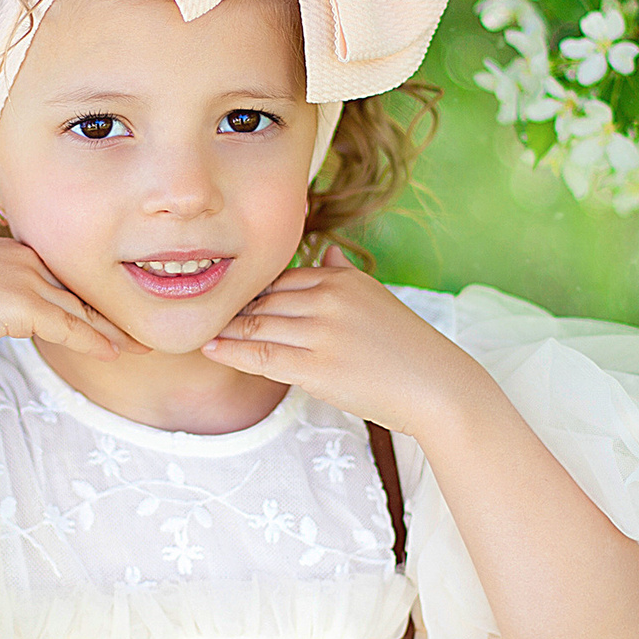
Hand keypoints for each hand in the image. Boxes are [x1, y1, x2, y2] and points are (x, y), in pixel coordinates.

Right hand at [0, 237, 150, 359]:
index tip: (112, 311)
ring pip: (81, 309)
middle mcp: (27, 256)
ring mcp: (26, 277)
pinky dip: (94, 341)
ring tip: (143, 346)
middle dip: (113, 310)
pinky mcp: (22, 303)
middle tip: (144, 326)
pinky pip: (69, 327)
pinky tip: (115, 353)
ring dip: (115, 330)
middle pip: (80, 289)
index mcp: (14, 248)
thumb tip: (0, 313)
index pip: (63, 275)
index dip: (90, 297)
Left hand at [200, 247, 491, 436]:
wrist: (438, 387)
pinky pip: (261, 355)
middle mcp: (329, 297)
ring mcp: (321, 331)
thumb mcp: (377, 298)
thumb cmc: (407, 349)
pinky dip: (232, 351)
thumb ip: (346, 274)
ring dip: (227, 330)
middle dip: (234, 311)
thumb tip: (329, 252)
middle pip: (264, 300)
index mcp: (341, 278)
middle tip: (205, 317)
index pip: (281, 280)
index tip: (231, 304)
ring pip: (257, 325)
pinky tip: (212, 349)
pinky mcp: (316, 365)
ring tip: (201, 332)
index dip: (253, 295)